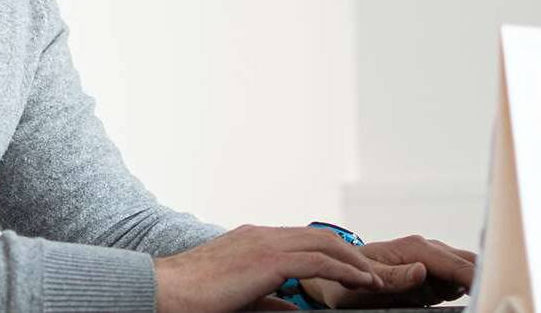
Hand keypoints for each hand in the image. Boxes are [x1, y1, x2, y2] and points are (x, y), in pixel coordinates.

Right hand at [154, 224, 385, 312]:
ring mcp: (266, 243)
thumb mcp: (240, 296)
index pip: (303, 240)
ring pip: (325, 245)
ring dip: (354, 261)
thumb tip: (293, 308)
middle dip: (350, 254)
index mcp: (255, 240)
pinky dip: (345, 270)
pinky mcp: (269, 259)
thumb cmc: (194, 297)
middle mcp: (263, 235)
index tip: (352, 270)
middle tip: (373, 274)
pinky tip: (361, 282)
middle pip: (320, 237)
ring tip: (375, 280)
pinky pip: (319, 261)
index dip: (332, 254)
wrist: (165, 291)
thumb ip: (269, 299)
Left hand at [300, 234, 477, 309]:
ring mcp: (430, 260)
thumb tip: (422, 270)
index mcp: (416, 248)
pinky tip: (461, 297)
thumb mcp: (366, 282)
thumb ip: (395, 276)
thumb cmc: (349, 279)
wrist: (335, 276)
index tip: (491, 291)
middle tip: (491, 295)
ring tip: (475, 296)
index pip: (457, 265)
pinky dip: (462, 288)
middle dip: (483, 276)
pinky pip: (454, 280)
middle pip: (468, 261)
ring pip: (465, 269)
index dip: (477, 278)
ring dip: (472, 282)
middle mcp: (427, 250)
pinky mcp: (429, 273)